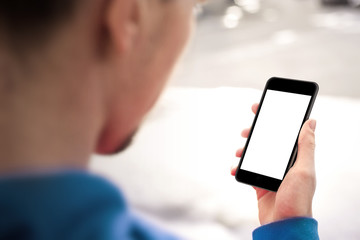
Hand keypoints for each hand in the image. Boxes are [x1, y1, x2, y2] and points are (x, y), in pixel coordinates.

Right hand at [231, 103, 316, 224]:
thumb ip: (306, 146)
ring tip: (240, 150)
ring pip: (254, 154)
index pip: (284, 132)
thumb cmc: (297, 199)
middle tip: (247, 129)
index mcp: (295, 158)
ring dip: (245, 150)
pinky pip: (247, 170)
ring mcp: (270, 173)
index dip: (273, 117)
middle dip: (255, 133)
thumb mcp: (304, 170)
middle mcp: (283, 164)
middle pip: (267, 141)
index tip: (261, 106)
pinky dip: (239, 168)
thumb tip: (311, 121)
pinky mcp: (259, 184)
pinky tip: (236, 168)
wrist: (283, 225)